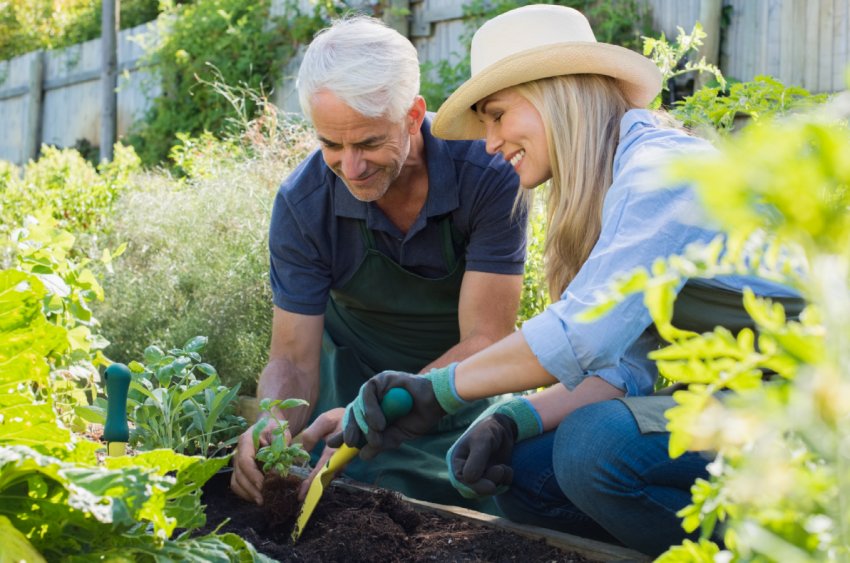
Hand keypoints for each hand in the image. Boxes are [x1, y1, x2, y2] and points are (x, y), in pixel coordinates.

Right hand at [231, 417, 289, 504]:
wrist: (269, 426)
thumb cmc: (275, 429)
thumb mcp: (280, 434)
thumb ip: (279, 449)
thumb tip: (278, 470)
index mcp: (246, 441)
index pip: (245, 461)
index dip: (253, 475)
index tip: (263, 485)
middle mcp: (238, 452)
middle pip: (239, 474)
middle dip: (251, 489)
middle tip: (264, 500)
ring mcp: (237, 462)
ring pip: (236, 482)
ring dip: (247, 493)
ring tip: (261, 501)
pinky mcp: (240, 470)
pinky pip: (238, 484)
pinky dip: (246, 493)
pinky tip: (258, 497)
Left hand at [293, 408, 344, 500]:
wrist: (359, 417)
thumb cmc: (341, 418)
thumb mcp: (325, 420)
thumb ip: (312, 434)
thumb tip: (303, 451)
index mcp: (336, 451)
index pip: (322, 471)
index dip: (311, 482)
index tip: (302, 494)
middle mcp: (341, 461)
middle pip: (326, 479)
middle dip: (313, 490)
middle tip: (299, 499)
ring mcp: (342, 463)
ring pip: (328, 478)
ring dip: (316, 486)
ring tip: (303, 493)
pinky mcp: (341, 462)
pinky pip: (330, 473)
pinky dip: (320, 478)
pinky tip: (311, 482)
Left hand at [327, 365, 462, 459]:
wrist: (435, 404)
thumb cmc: (418, 418)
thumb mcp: (396, 437)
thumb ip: (379, 444)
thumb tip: (362, 455)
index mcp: (374, 413)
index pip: (353, 423)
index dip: (342, 433)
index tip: (332, 445)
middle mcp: (372, 400)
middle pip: (352, 414)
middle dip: (349, 429)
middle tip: (351, 442)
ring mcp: (375, 388)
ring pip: (358, 405)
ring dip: (365, 423)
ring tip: (377, 432)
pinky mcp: (381, 379)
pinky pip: (367, 393)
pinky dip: (371, 409)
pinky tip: (380, 422)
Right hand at [448, 413, 516, 497]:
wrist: (503, 427)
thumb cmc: (488, 430)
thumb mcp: (482, 441)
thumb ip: (476, 460)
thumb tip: (469, 479)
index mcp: (457, 461)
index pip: (461, 481)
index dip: (475, 487)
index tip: (491, 487)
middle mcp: (466, 470)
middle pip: (473, 489)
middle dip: (488, 484)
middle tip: (501, 470)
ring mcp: (480, 475)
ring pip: (487, 489)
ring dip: (499, 481)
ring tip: (504, 466)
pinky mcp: (492, 477)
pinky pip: (499, 487)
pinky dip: (505, 480)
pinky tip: (508, 468)